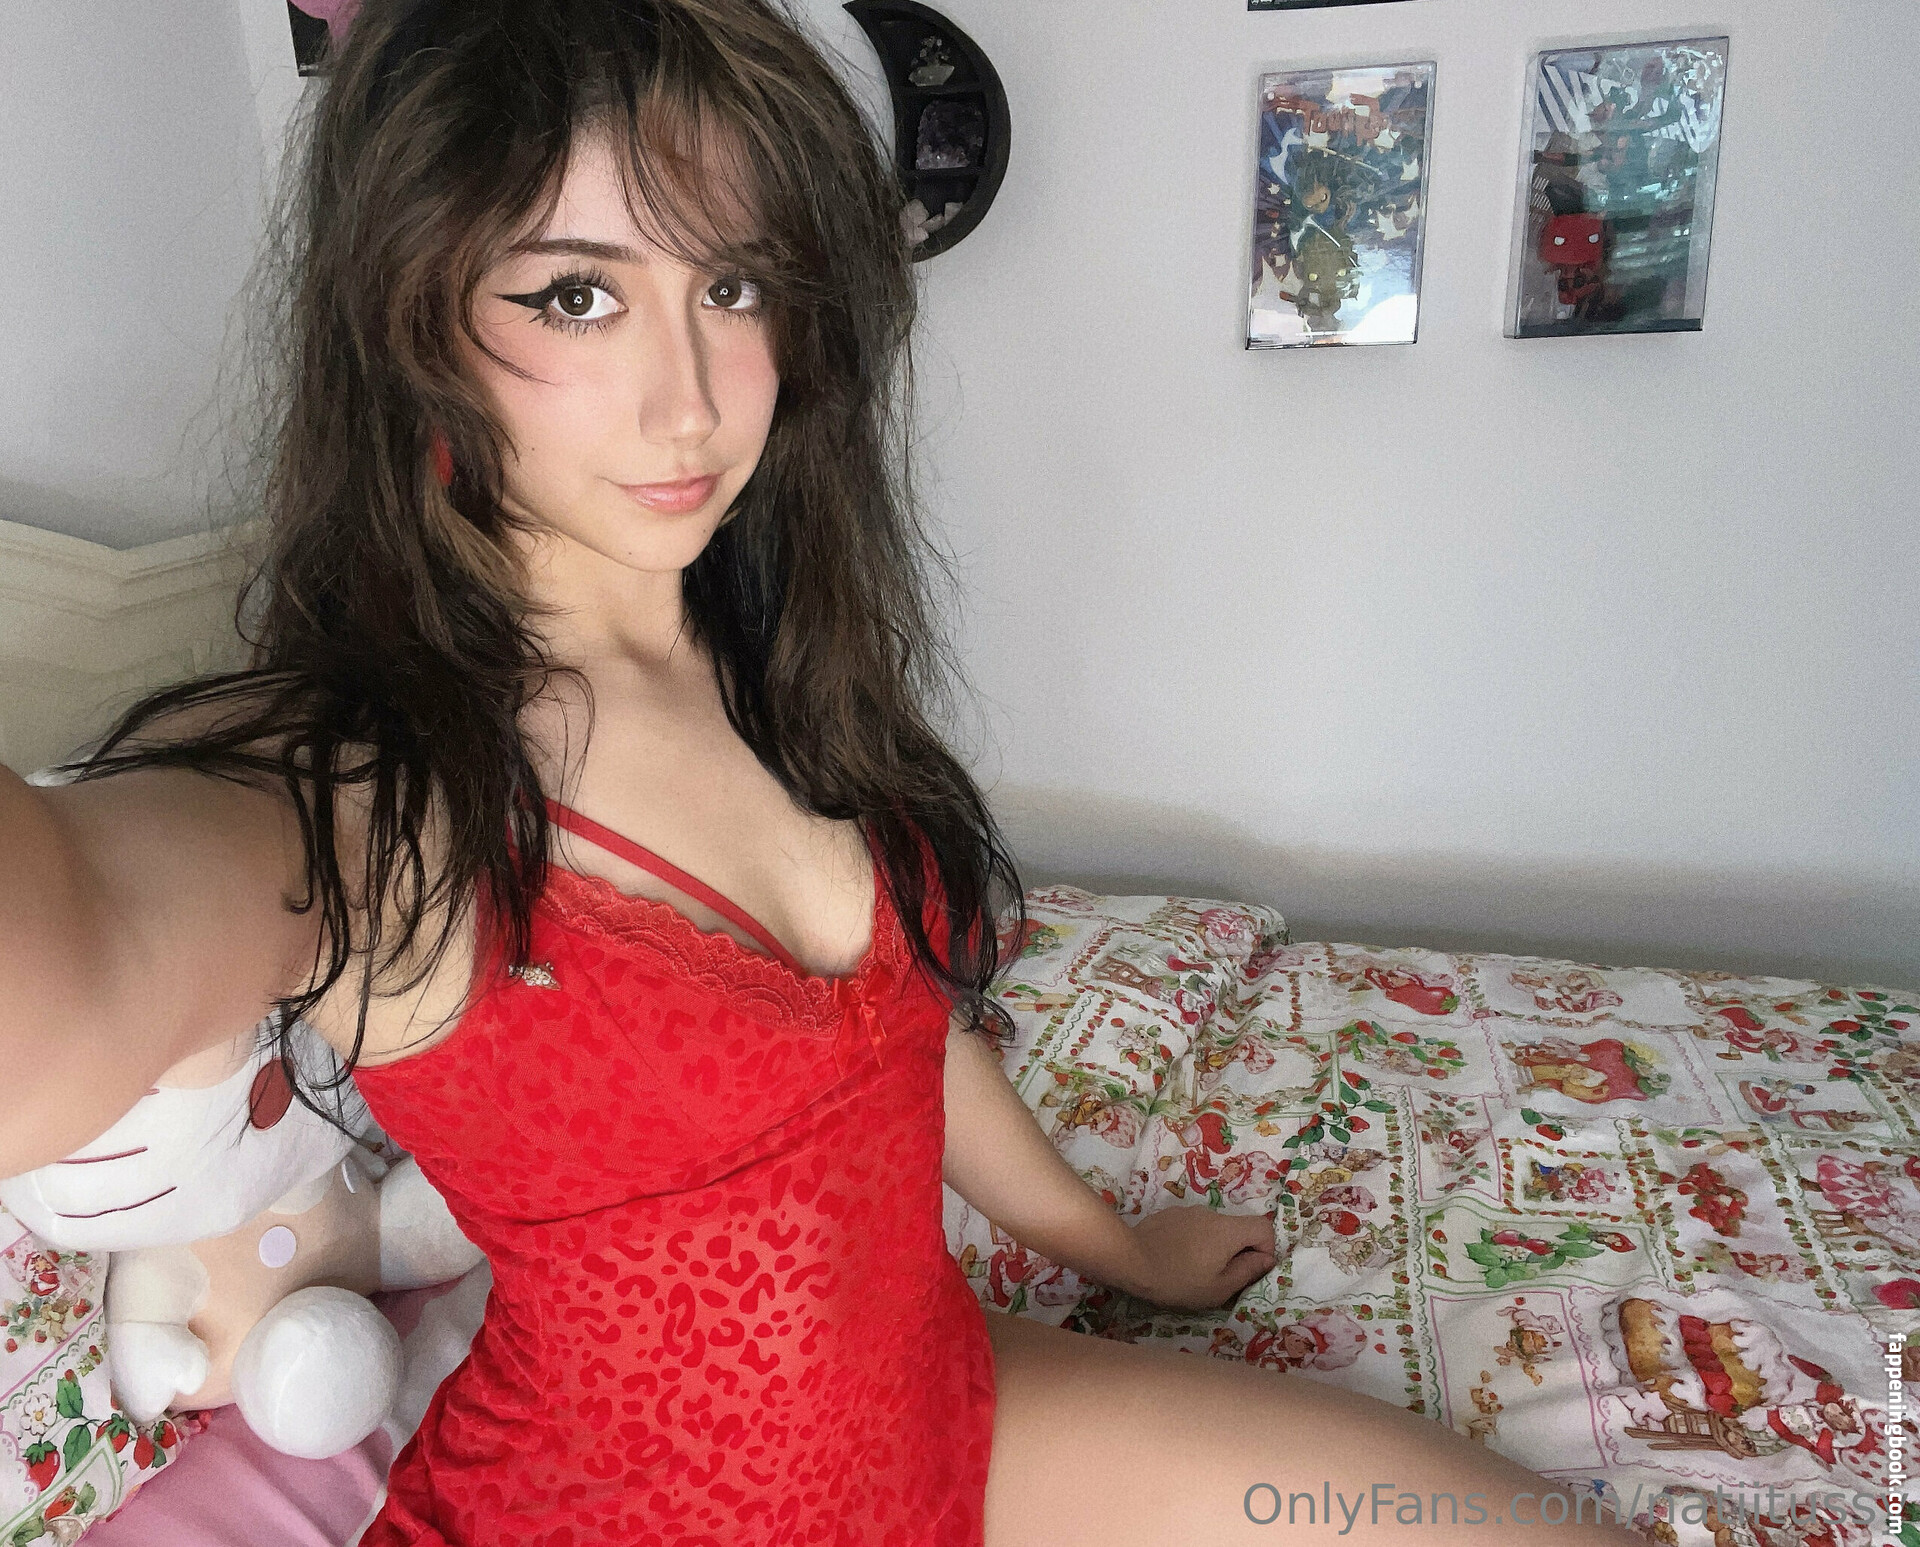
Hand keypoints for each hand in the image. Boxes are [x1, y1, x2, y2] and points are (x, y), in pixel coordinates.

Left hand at [1114, 1205, 1278, 1310]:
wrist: (1130, 1260)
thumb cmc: (1179, 1280)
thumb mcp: (1219, 1287)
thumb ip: (1247, 1271)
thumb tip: (1266, 1259)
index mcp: (1229, 1230)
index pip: (1264, 1227)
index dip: (1266, 1249)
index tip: (1250, 1270)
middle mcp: (1211, 1213)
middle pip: (1238, 1229)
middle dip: (1236, 1252)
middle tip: (1219, 1277)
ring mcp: (1188, 1211)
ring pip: (1214, 1229)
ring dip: (1212, 1248)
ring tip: (1192, 1270)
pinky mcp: (1169, 1215)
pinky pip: (1192, 1227)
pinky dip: (1192, 1242)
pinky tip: (1175, 1258)